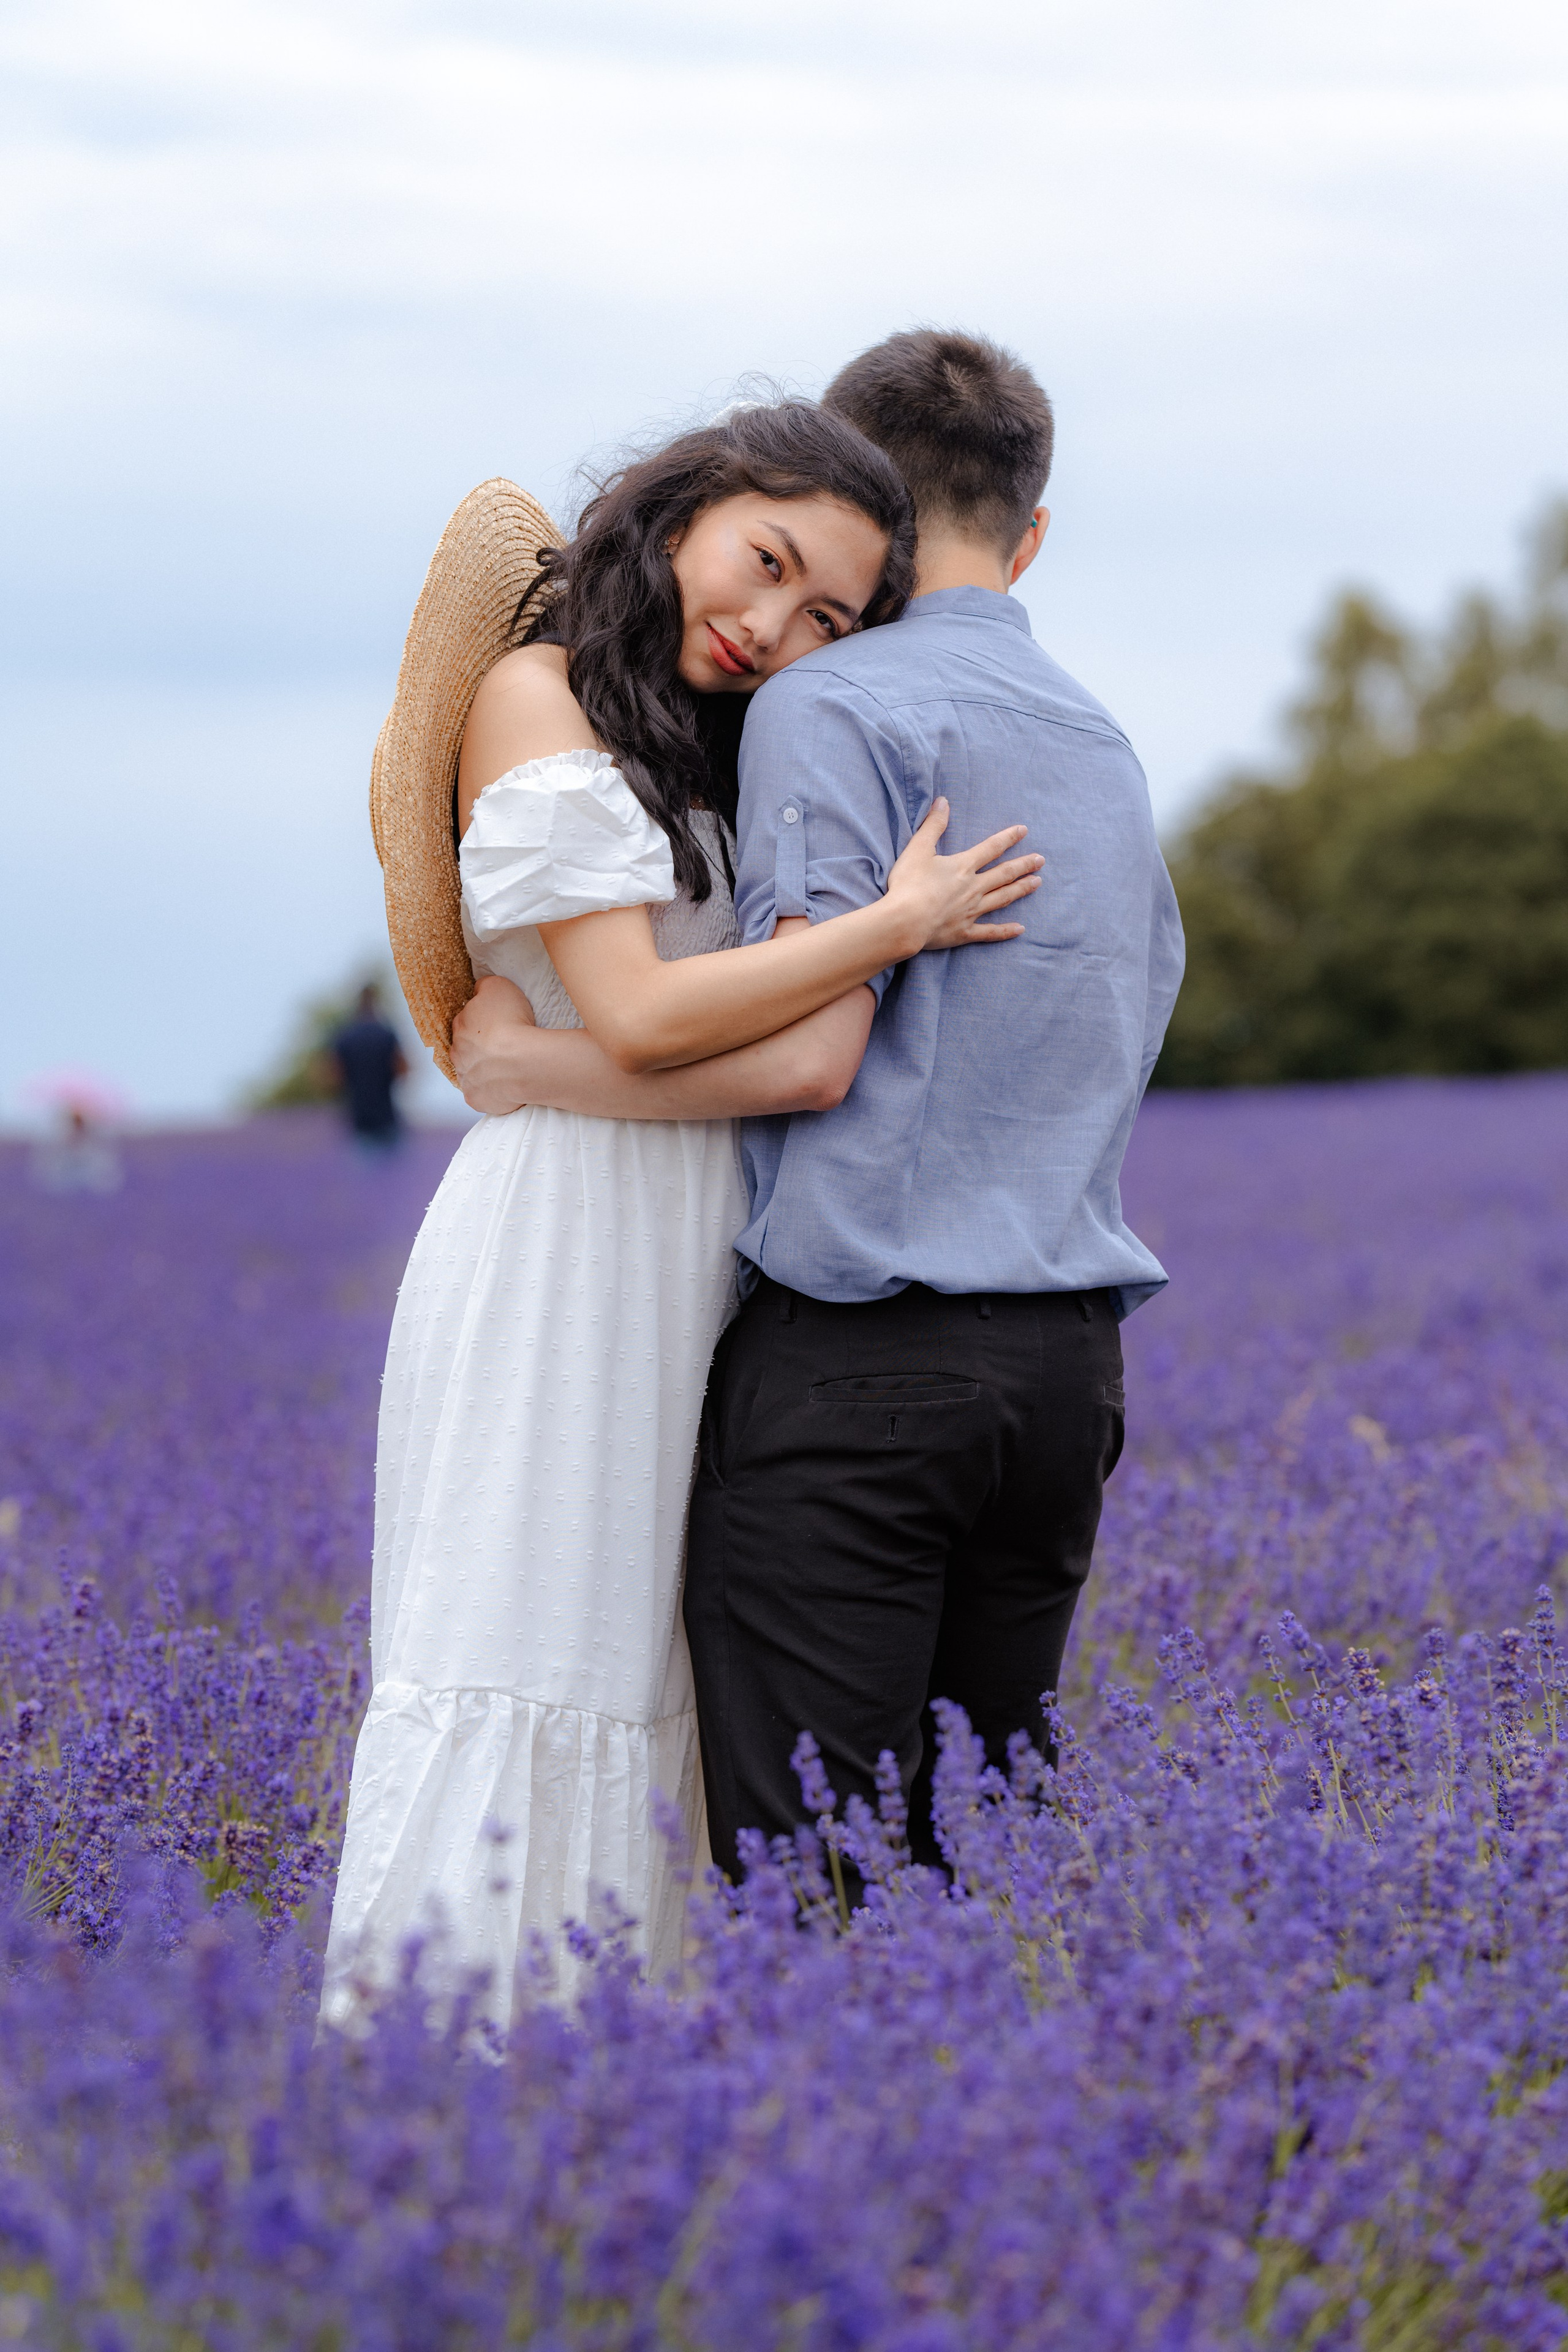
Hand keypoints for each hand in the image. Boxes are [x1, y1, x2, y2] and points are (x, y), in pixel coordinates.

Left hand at [450, 975, 538, 1113]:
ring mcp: (465, 1078)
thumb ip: (484, 986)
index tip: (497, 1024)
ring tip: (507, 1067)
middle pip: (466, 1049)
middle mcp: (457, 1053)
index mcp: (460, 1026)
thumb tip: (479, 989)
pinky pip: (482, 1095)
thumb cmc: (511, 1022)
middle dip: (479, 1048)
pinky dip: (492, 1092)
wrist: (521, 1062)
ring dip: (484, 1070)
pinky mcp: (476, 1099)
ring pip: (472, 1073)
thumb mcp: (499, 986)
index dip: (482, 1022)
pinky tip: (506, 1086)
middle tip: (503, 1046)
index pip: (466, 1021)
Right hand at [884, 798, 1042, 952]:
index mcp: (963, 866)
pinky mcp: (964, 932)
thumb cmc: (908, 884)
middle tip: (1041, 860)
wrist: (904, 922)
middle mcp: (973, 888)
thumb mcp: (918, 849)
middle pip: (1004, 873)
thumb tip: (943, 801)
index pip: (991, 848)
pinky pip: (990, 931)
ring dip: (1021, 890)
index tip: (1024, 831)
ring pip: (1003, 898)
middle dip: (1024, 865)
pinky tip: (1020, 928)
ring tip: (1037, 883)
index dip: (1008, 837)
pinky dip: (1005, 930)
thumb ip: (933, 825)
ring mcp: (971, 911)